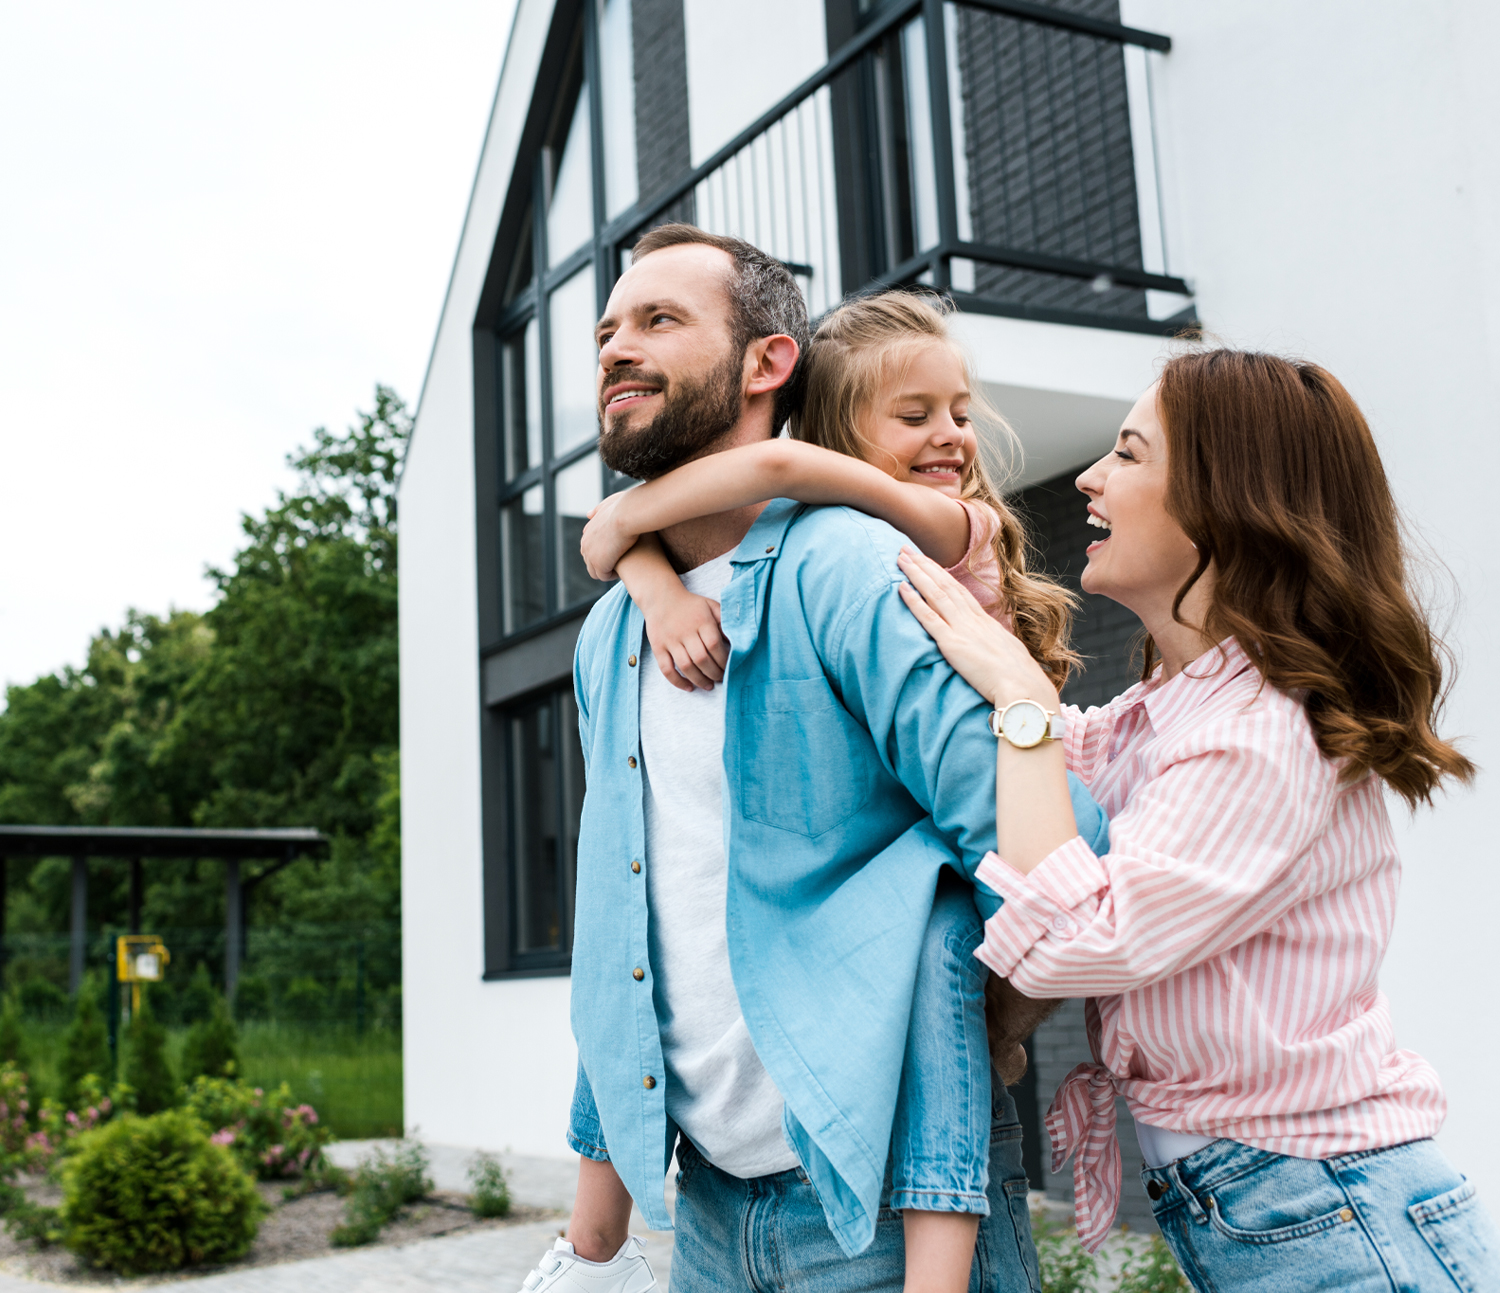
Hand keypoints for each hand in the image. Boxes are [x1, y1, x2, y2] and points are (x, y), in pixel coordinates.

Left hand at [580, 491, 636, 580]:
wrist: (626, 516)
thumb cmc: (624, 507)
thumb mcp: (608, 504)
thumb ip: (598, 509)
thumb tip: (589, 514)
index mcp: (588, 532)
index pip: (590, 547)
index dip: (603, 551)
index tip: (617, 552)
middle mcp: (585, 545)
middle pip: (590, 561)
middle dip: (603, 563)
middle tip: (620, 563)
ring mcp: (590, 556)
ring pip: (595, 572)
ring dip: (607, 572)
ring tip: (622, 569)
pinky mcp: (599, 565)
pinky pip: (604, 576)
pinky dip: (612, 575)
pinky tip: (624, 571)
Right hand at [645, 593, 728, 692]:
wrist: (660, 597)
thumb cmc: (691, 605)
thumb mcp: (710, 606)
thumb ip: (725, 621)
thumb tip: (737, 639)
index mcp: (701, 621)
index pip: (714, 645)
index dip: (723, 660)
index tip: (729, 667)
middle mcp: (685, 631)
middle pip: (701, 658)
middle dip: (714, 673)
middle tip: (720, 678)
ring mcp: (670, 640)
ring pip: (685, 666)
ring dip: (699, 680)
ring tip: (708, 685)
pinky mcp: (658, 647)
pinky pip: (666, 669)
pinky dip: (677, 681)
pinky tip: (689, 687)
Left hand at [896, 547, 1057, 708]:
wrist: (1024, 691)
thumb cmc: (1020, 681)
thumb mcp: (1007, 657)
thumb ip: (994, 649)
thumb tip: (989, 652)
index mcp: (986, 623)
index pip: (959, 592)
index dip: (942, 574)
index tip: (928, 561)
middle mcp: (974, 620)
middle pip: (945, 585)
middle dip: (925, 564)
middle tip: (907, 548)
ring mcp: (963, 630)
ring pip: (936, 593)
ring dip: (917, 573)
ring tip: (900, 557)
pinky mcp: (952, 644)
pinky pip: (929, 618)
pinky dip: (914, 600)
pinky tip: (901, 587)